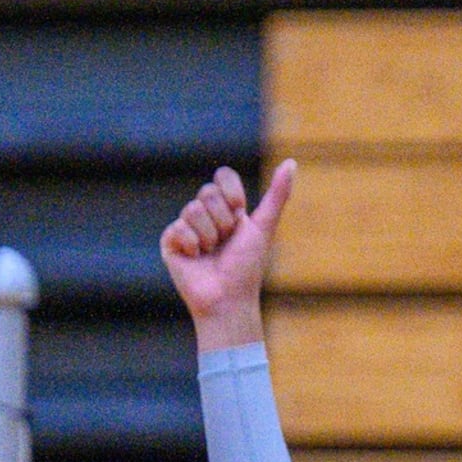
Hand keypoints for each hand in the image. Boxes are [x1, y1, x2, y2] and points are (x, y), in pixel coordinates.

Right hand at [161, 161, 293, 350]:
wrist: (229, 299)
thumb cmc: (247, 268)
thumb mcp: (263, 227)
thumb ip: (277, 195)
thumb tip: (292, 162)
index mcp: (225, 207)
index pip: (223, 176)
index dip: (233, 194)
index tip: (240, 216)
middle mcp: (204, 214)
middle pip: (207, 192)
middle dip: (223, 221)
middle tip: (224, 242)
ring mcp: (185, 227)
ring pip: (192, 209)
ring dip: (209, 235)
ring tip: (210, 253)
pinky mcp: (169, 242)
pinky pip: (178, 228)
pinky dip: (192, 244)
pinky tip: (195, 258)